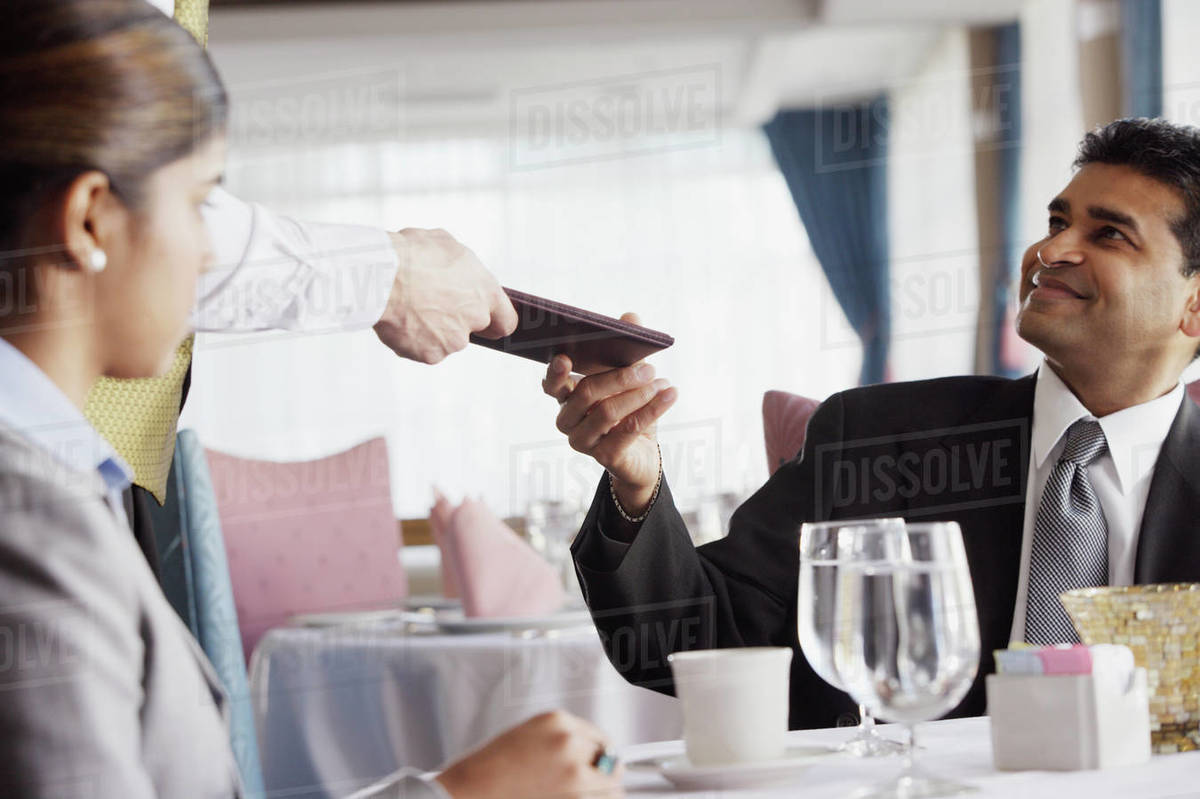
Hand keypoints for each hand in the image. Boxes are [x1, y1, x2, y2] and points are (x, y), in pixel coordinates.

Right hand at [373, 228, 517, 363]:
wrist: (380, 277)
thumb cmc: (410, 255)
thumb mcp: (445, 246)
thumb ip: (461, 267)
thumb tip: (457, 271)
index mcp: (485, 291)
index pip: (506, 320)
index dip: (495, 322)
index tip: (488, 324)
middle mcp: (475, 319)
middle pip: (470, 329)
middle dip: (454, 320)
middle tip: (430, 304)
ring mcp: (454, 340)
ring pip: (445, 340)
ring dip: (431, 329)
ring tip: (408, 306)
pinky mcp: (431, 355)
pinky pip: (422, 350)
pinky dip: (411, 340)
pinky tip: (399, 320)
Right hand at [435, 710, 622, 798]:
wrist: (474, 789)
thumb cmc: (494, 765)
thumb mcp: (531, 734)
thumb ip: (563, 738)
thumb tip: (590, 752)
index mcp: (558, 722)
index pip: (601, 738)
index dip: (600, 754)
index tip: (601, 762)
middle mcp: (569, 744)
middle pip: (610, 760)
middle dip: (604, 772)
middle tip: (594, 781)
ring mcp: (572, 773)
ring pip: (612, 786)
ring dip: (603, 791)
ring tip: (587, 794)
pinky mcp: (573, 797)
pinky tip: (578, 798)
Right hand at [541, 313, 677, 514]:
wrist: (641, 453)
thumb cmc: (627, 410)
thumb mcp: (627, 377)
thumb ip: (625, 348)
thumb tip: (630, 319)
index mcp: (566, 397)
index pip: (551, 385)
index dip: (555, 373)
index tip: (564, 357)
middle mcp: (567, 420)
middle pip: (586, 393)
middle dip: (619, 377)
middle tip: (649, 368)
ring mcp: (582, 441)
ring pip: (607, 412)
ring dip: (639, 394)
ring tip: (661, 383)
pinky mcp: (604, 457)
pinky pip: (628, 430)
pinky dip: (652, 410)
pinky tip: (669, 396)